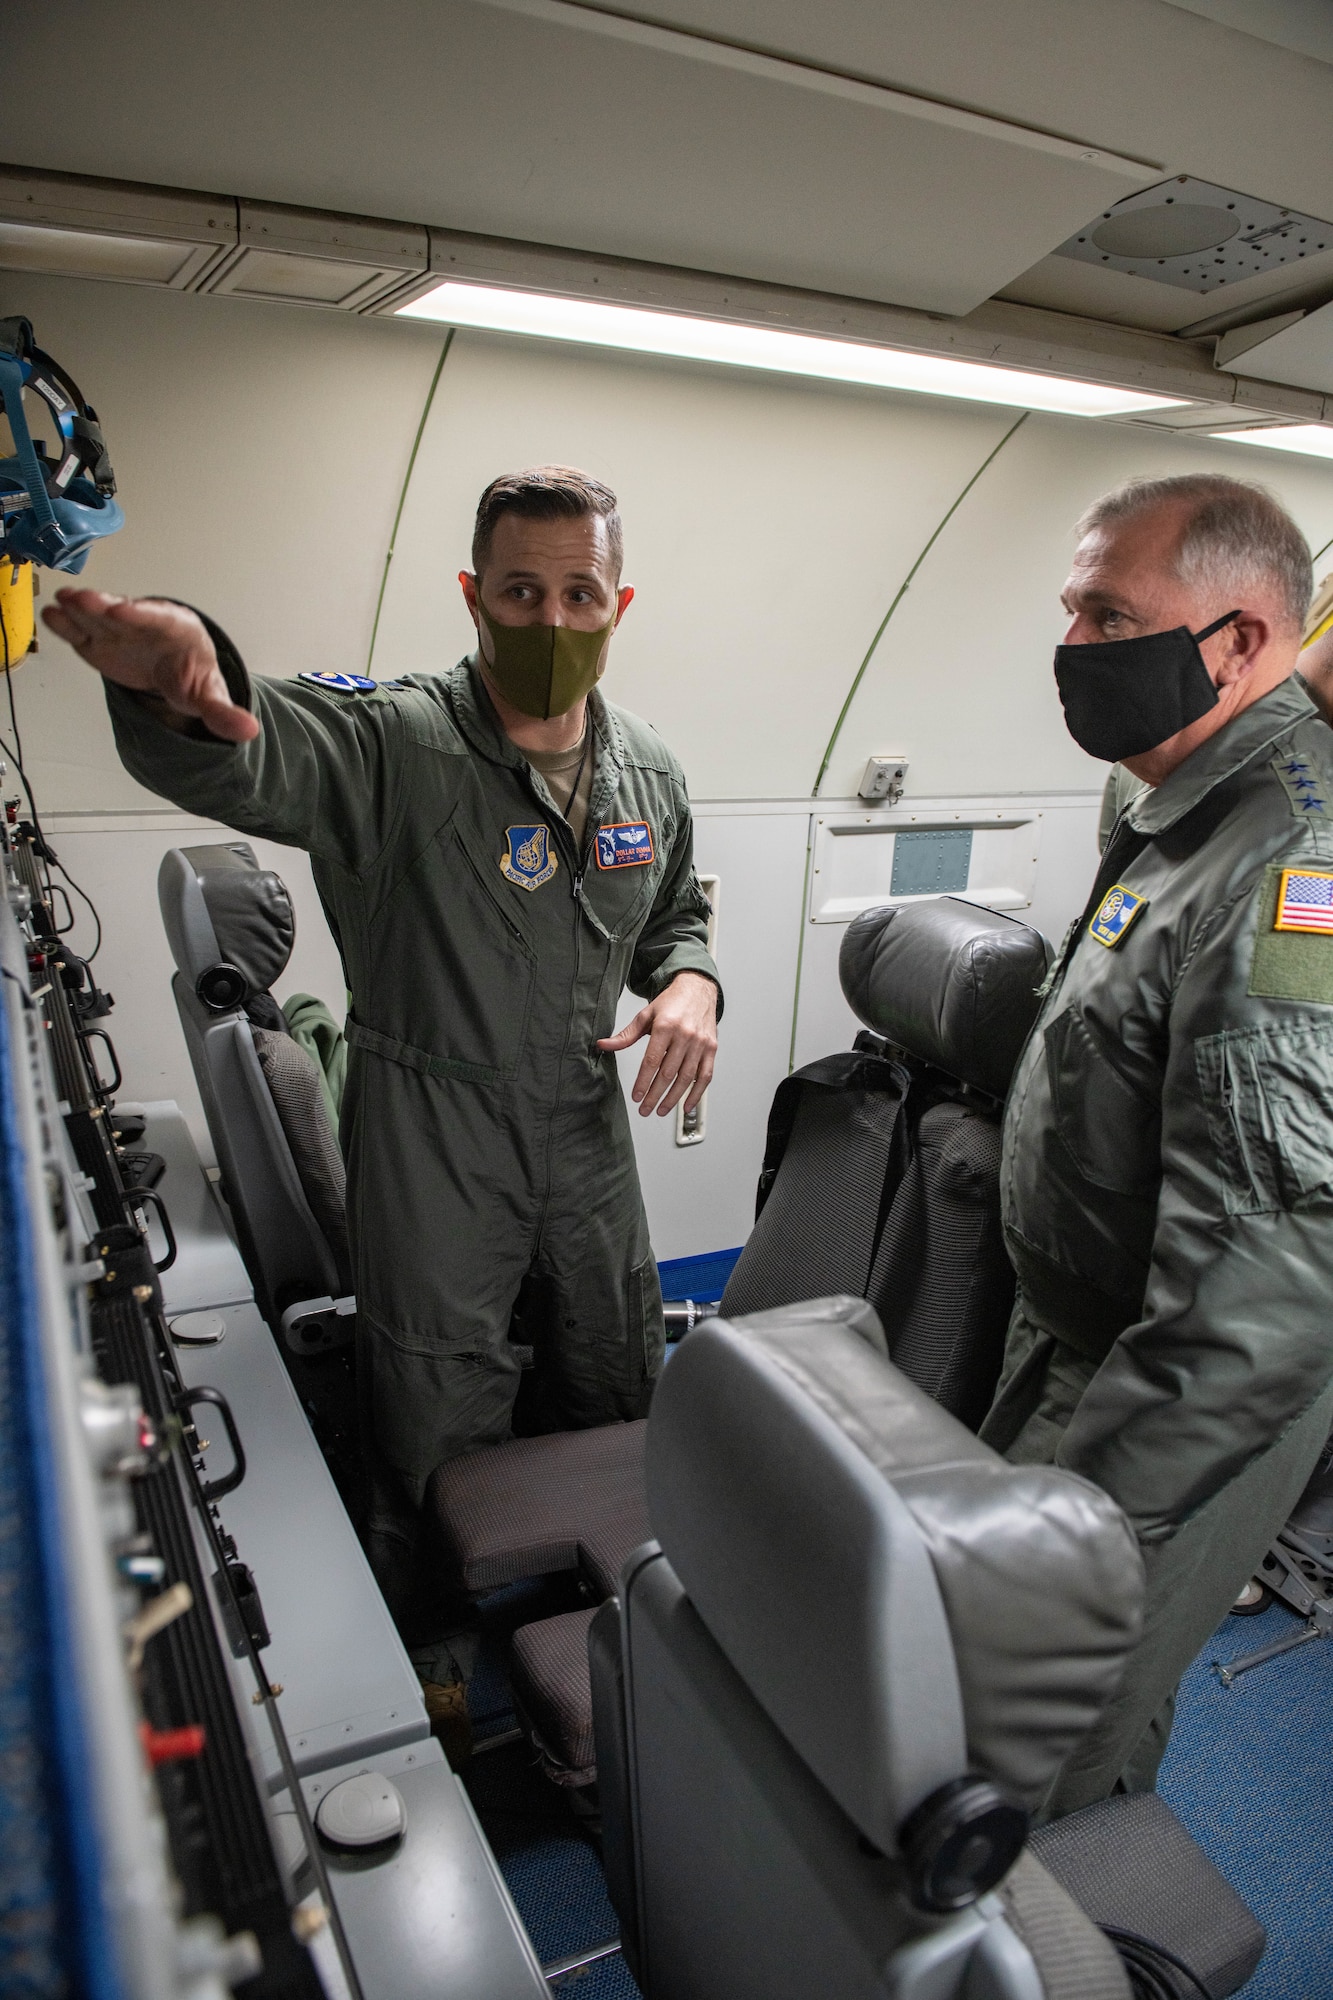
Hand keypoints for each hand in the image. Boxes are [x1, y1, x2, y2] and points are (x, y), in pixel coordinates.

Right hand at [42, 589, 258, 742]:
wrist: (173, 670)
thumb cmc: (191, 674)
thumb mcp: (208, 695)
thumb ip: (223, 713)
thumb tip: (249, 731)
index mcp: (177, 629)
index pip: (157, 619)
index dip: (139, 615)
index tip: (121, 612)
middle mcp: (144, 623)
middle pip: (123, 611)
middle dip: (103, 606)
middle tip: (81, 599)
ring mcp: (117, 630)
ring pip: (97, 616)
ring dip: (79, 609)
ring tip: (60, 602)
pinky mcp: (97, 641)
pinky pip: (80, 631)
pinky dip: (65, 624)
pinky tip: (51, 617)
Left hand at [598, 971, 717, 1117]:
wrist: (697, 989)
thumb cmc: (671, 1003)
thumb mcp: (645, 1015)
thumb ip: (626, 1035)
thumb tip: (603, 1045)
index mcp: (666, 1026)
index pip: (652, 1060)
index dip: (643, 1081)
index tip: (636, 1096)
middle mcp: (685, 1035)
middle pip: (668, 1073)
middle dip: (655, 1095)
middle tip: (645, 1109)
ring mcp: (700, 1043)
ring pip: (686, 1078)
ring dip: (673, 1098)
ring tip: (660, 1110)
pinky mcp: (711, 1049)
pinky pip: (705, 1076)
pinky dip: (697, 1094)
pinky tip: (686, 1106)